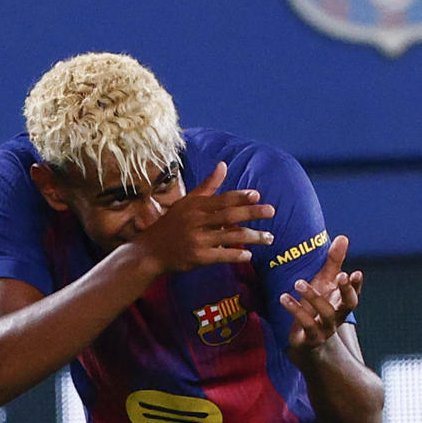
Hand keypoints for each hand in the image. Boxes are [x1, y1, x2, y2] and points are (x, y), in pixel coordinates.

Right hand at [129, 162, 275, 274]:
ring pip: (230, 237)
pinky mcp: (198, 258)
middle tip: (272, 211)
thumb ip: (208, 186)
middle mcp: (196, 221)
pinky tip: (249, 255)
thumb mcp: (187, 202)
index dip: (240, 197)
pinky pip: (222, 256)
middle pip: (229, 216)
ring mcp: (197, 240)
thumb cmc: (172, 224)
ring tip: (269, 237)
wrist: (149, 251)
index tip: (257, 194)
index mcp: (195, 206)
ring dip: (252, 237)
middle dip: (252, 213)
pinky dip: (236, 255)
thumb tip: (224, 164)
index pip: (221, 199)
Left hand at [281, 233, 360, 353]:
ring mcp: (326, 328)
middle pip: (350, 304)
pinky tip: (284, 298)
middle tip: (342, 275)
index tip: (355, 272)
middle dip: (347, 290)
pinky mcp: (311, 338)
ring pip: (326, 313)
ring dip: (313, 297)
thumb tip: (344, 237)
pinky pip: (306, 324)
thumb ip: (334, 262)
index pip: (354, 292)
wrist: (307, 343)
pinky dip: (295, 310)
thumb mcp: (324, 284)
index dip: (356, 284)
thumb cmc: (316, 308)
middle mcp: (338, 315)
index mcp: (342, 302)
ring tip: (298, 282)